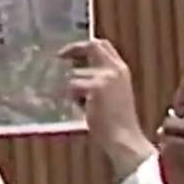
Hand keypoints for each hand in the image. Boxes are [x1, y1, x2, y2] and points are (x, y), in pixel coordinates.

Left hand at [58, 39, 153, 176]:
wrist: (124, 137)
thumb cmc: (118, 122)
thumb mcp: (114, 94)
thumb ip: (100, 79)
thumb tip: (75, 72)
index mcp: (122, 70)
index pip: (103, 46)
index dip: (84, 46)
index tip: (70, 53)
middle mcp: (116, 69)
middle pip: (92, 46)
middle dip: (72, 49)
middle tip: (59, 57)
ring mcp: (105, 77)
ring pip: (75, 74)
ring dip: (72, 89)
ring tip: (80, 105)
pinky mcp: (95, 88)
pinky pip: (73, 88)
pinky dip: (73, 99)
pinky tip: (82, 110)